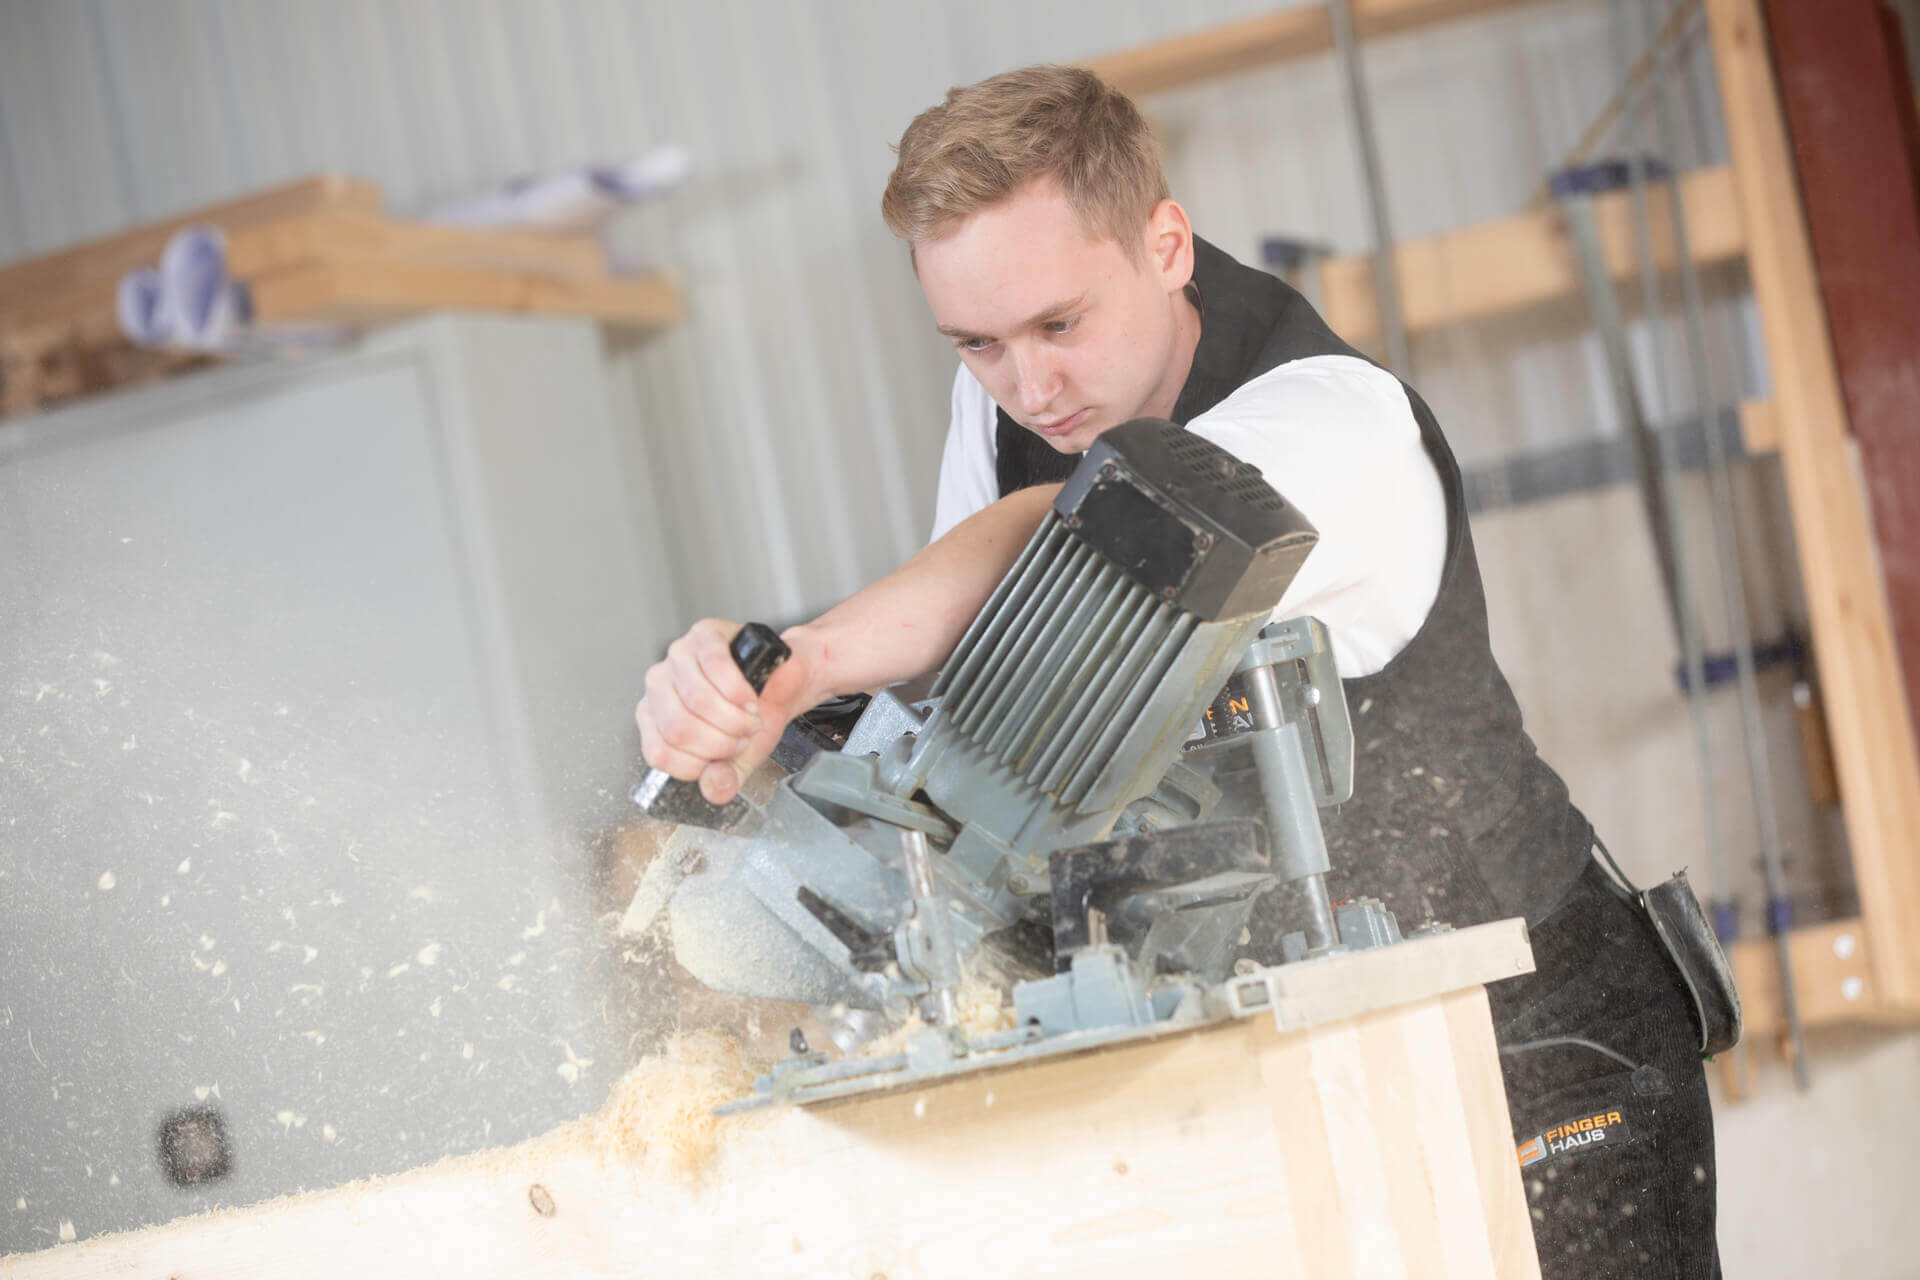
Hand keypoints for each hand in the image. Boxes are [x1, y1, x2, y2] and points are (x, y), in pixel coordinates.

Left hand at [635, 619, 822, 804]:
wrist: (781, 685)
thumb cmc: (753, 717)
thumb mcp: (738, 760)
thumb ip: (723, 780)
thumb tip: (714, 789)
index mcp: (655, 719)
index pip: (660, 753)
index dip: (701, 764)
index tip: (725, 757)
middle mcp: (657, 686)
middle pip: (680, 728)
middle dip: (723, 741)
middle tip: (743, 736)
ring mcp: (677, 657)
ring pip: (697, 700)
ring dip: (735, 717)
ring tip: (750, 716)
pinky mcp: (704, 635)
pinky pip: (716, 668)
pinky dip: (740, 691)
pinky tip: (749, 696)